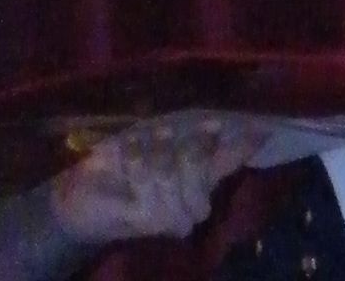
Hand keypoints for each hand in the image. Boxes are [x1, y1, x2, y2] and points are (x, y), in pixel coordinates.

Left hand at [48, 115, 260, 243]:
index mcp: (197, 183)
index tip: (261, 128)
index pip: (226, 164)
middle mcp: (193, 206)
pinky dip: (133, 159)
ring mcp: (174, 217)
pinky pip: (147, 176)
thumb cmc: (120, 166)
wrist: (84, 195)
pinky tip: (123, 160)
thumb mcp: (151, 145)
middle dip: (175, 143)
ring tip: (135, 150)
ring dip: (148, 151)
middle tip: (159, 133)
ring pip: (170, 168)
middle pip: (197, 163)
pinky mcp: (151, 219)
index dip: (243, 147)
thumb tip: (216, 124)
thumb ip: (184, 139)